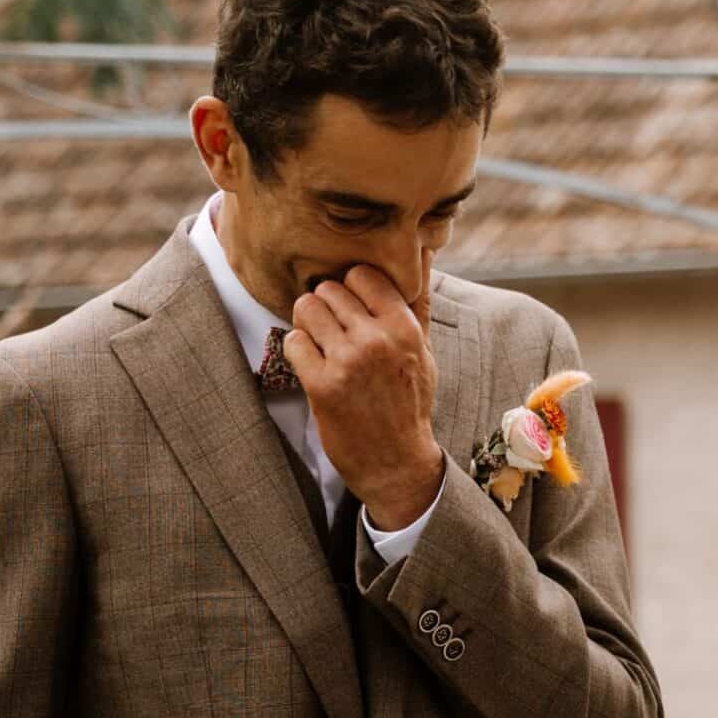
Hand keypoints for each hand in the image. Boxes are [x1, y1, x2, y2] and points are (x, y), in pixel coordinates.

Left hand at [285, 265, 444, 529]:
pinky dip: (298, 349)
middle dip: (327, 305)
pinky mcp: (322, 386)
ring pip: (306, 309)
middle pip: (330, 289)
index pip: (362, 275)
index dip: (352, 288)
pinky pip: (294, 341)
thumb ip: (418, 303)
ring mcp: (348, 362)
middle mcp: (377, 340)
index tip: (351, 307)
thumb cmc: (409, 403)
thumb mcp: (424, 352)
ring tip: (320, 341)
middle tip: (332, 328)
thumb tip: (423, 253)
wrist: (396, 463)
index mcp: (404, 328)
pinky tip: (311, 363)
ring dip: (308, 323)